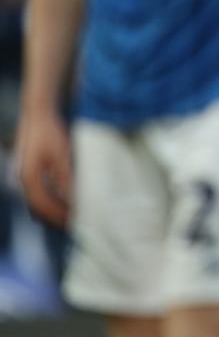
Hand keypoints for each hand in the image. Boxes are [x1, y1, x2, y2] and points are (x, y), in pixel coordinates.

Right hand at [15, 108, 72, 226]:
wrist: (37, 114)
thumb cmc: (49, 132)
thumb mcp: (61, 156)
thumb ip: (66, 178)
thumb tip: (72, 199)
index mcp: (29, 177)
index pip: (43, 205)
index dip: (58, 215)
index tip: (74, 222)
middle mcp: (23, 179)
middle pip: (38, 205)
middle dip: (55, 215)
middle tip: (75, 221)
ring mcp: (24, 174)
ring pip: (38, 198)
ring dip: (53, 207)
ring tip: (72, 212)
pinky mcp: (30, 169)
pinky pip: (39, 190)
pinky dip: (51, 197)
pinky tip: (65, 197)